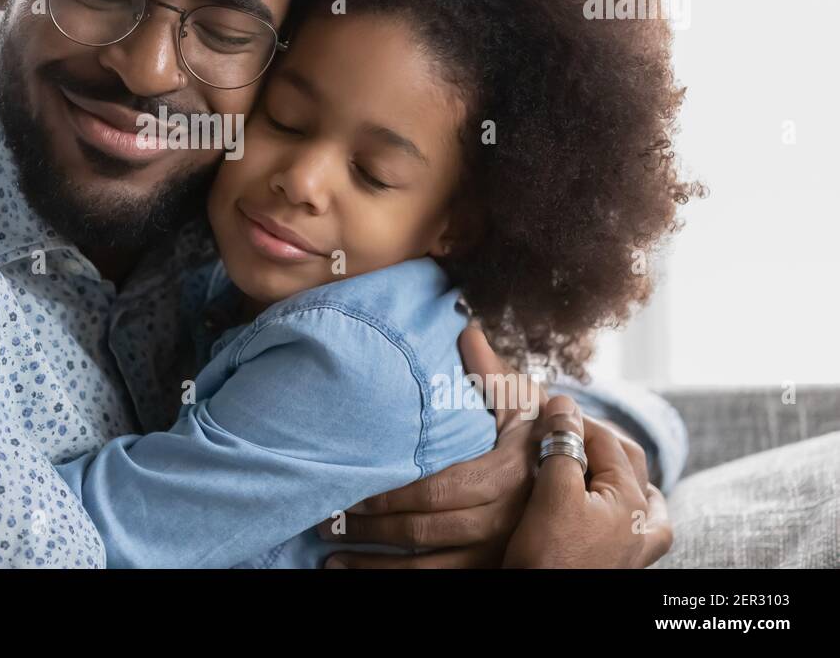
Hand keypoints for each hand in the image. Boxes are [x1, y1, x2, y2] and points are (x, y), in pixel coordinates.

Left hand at [320, 324, 656, 567]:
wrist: (583, 488)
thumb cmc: (540, 439)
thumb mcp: (521, 405)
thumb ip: (490, 371)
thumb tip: (466, 325)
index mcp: (507, 474)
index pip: (440, 490)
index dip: (392, 495)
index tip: (352, 492)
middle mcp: (505, 520)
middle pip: (426, 531)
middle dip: (371, 529)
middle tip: (327, 523)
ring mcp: (500, 553)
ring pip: (428, 568)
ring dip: (375, 565)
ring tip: (332, 558)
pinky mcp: (495, 572)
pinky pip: (440, 586)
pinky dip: (397, 582)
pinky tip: (363, 577)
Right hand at [503, 395, 672, 567]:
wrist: (542, 608)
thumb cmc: (550, 556)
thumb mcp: (553, 492)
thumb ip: (563, 445)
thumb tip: (564, 403)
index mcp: (630, 499)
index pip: (606, 440)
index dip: (575, 419)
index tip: (547, 407)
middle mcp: (642, 522)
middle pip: (629, 462)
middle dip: (598, 439)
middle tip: (563, 427)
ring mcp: (637, 546)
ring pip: (641, 495)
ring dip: (619, 471)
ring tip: (595, 461)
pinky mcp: (623, 563)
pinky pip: (641, 526)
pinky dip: (629, 506)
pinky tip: (614, 508)